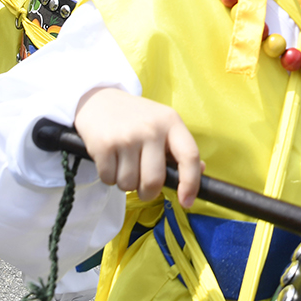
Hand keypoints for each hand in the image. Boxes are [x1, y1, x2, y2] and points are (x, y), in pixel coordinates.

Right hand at [74, 87, 201, 205]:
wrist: (99, 99)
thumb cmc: (136, 117)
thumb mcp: (162, 123)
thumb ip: (180, 147)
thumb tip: (201, 170)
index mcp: (171, 122)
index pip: (190, 156)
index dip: (191, 183)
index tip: (186, 201)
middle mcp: (151, 129)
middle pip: (154, 181)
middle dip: (148, 192)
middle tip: (143, 186)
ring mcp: (126, 137)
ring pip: (129, 184)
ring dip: (126, 183)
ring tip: (124, 165)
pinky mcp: (103, 145)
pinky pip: (109, 179)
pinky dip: (109, 177)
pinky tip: (111, 160)